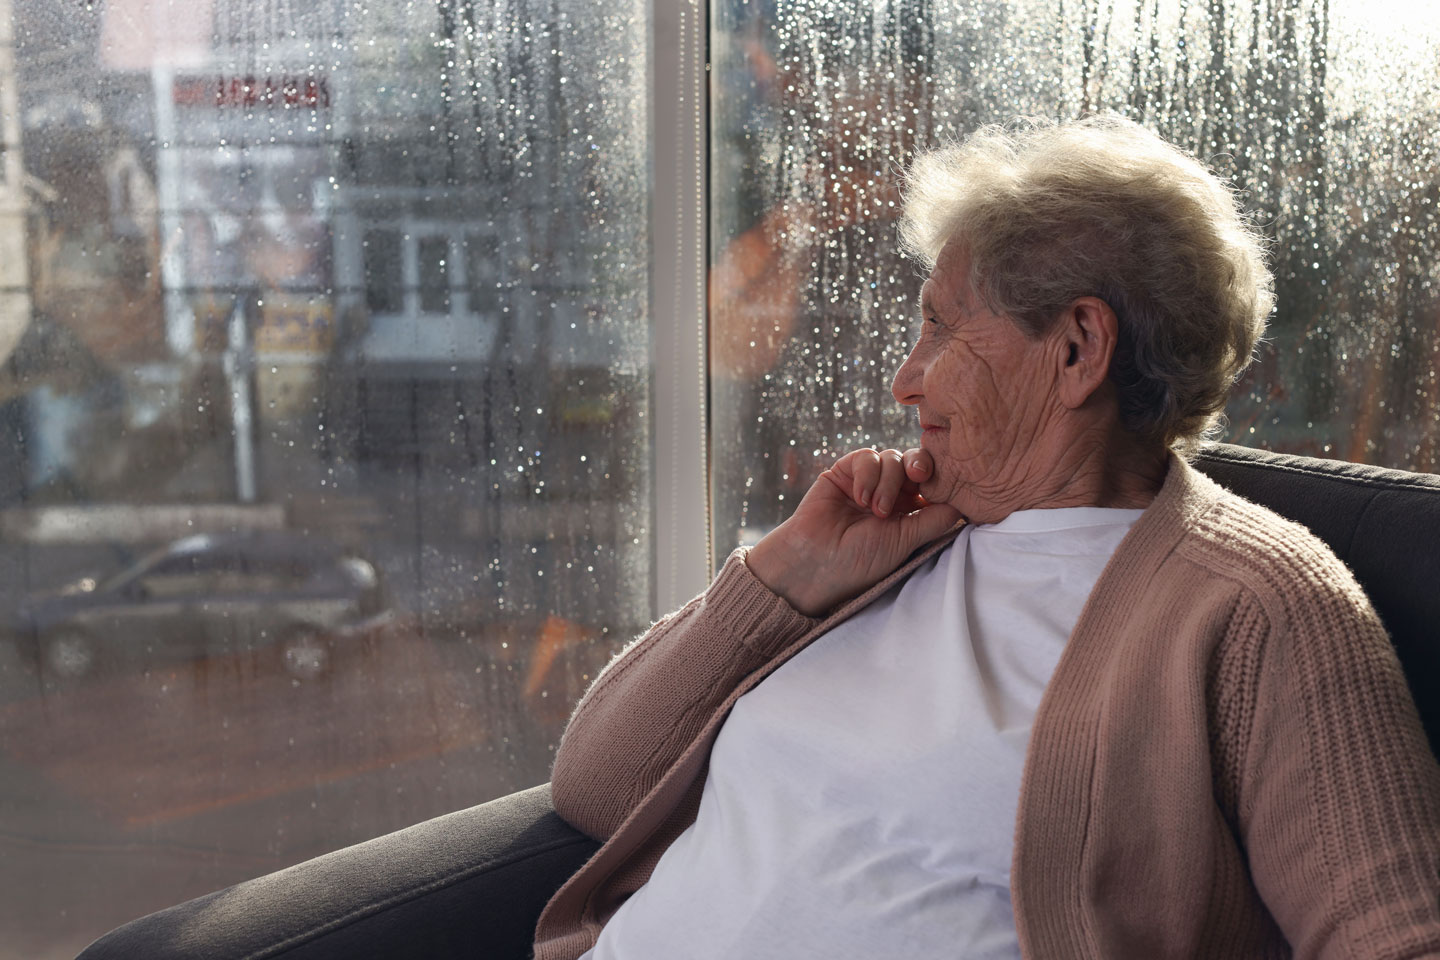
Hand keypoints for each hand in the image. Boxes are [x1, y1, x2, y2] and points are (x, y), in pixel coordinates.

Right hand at [745, 447, 961, 615]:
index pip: (932, 484)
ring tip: (876, 510)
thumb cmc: (861, 560)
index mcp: (909, 513)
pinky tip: (859, 498)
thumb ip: (935, 519)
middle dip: (920, 466)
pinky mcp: (844, 472)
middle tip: (918, 477)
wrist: (815, 562)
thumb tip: (966, 503)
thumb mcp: (906, 541)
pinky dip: (867, 474)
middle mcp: (891, 495)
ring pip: (893, 458)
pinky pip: (867, 457)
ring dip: (888, 481)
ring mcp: (867, 482)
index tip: (941, 487)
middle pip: (916, 464)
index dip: (939, 480)